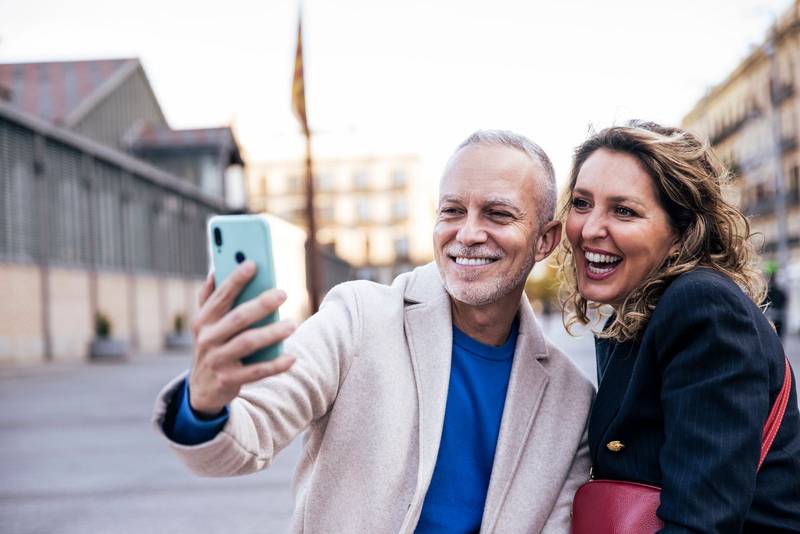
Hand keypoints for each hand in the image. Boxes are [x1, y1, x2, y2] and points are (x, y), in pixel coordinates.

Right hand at [188, 261, 296, 416]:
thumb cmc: (212, 346)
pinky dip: (275, 365)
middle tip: (283, 293)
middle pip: (238, 318)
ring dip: (272, 333)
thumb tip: (216, 269)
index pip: (221, 296)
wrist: (203, 389)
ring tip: (292, 324)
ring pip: (248, 343)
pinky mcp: (229, 380)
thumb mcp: (206, 324)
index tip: (253, 264)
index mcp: (204, 320)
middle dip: (261, 304)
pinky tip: (291, 357)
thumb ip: (210, 298)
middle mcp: (208, 338)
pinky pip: (256, 371)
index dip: (235, 279)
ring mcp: (218, 360)